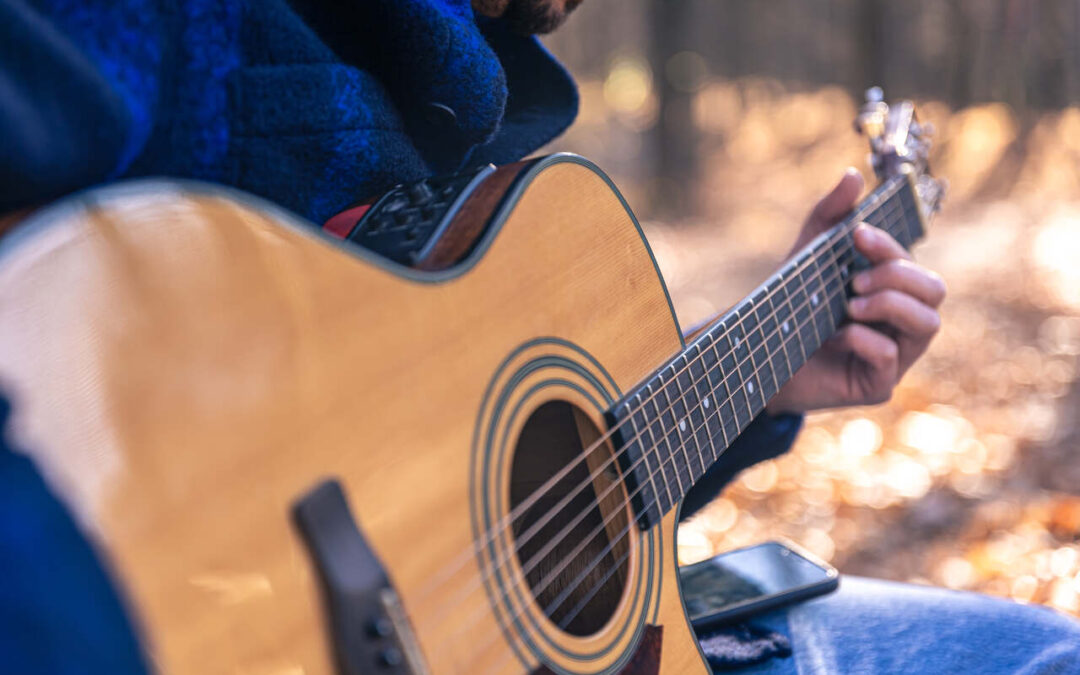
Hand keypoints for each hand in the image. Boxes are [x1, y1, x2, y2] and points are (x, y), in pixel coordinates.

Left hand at [766, 169, 945, 414]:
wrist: (754, 357)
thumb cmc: (788, 308)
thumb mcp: (806, 255)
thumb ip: (829, 215)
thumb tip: (854, 175)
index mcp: (892, 292)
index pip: (914, 264)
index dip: (891, 246)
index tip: (857, 235)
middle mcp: (900, 323)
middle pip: (935, 291)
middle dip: (898, 276)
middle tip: (854, 281)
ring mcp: (894, 356)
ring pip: (929, 325)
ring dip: (891, 306)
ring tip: (850, 305)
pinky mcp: (876, 386)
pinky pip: (891, 358)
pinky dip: (865, 340)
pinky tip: (837, 337)